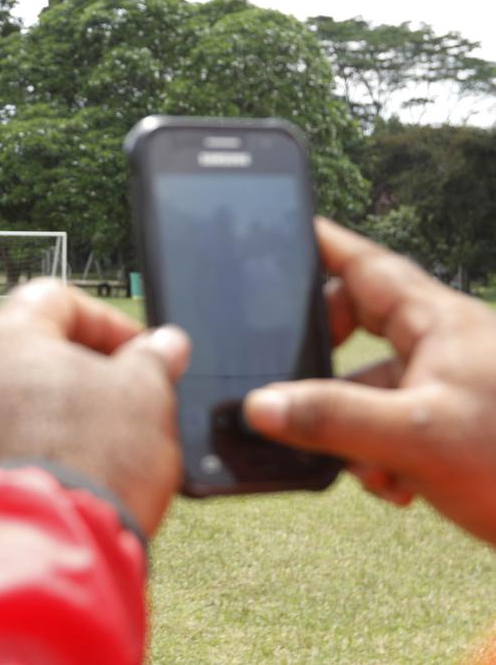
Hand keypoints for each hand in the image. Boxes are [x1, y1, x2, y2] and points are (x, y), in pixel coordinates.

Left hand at [0, 279, 189, 535]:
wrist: (40, 547)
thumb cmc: (93, 456)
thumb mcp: (145, 394)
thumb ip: (153, 360)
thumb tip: (163, 344)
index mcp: (5, 338)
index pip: (54, 298)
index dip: (106, 321)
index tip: (142, 353)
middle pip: (35, 353)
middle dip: (89, 372)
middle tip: (133, 400)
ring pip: (21, 403)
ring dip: (68, 415)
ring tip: (114, 445)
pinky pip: (9, 445)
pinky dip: (46, 450)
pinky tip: (83, 476)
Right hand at [244, 217, 495, 545]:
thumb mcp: (415, 437)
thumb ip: (331, 418)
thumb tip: (261, 406)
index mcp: (438, 323)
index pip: (367, 266)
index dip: (323, 247)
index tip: (284, 231)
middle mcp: (445, 347)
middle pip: (360, 329)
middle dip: (325, 366)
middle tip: (296, 387)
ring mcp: (451, 389)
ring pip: (373, 389)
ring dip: (354, 429)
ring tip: (368, 468)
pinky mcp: (457, 430)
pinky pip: (395, 428)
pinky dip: (381, 457)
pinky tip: (395, 487)